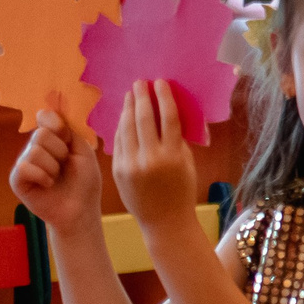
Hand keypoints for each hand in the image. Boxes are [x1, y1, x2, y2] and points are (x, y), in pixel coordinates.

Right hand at [9, 111, 103, 232]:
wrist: (81, 208)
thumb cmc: (85, 181)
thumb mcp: (83, 150)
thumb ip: (68, 130)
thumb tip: (47, 110)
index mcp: (52, 139)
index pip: (45, 117)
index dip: (56, 124)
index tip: (67, 137)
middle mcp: (35, 148)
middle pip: (41, 133)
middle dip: (60, 150)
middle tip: (65, 164)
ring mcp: (24, 163)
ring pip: (34, 151)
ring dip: (53, 166)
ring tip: (57, 177)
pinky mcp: (17, 179)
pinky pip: (24, 167)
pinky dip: (42, 176)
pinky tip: (48, 185)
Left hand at [112, 80, 199, 229]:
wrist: (164, 221)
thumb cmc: (182, 190)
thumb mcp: (186, 163)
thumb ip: (176, 139)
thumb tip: (167, 114)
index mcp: (173, 155)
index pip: (168, 118)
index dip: (164, 98)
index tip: (160, 83)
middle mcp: (150, 158)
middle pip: (144, 119)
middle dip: (142, 98)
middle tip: (140, 82)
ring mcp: (130, 164)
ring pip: (127, 128)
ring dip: (128, 108)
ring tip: (130, 95)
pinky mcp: (117, 170)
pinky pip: (118, 142)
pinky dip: (121, 126)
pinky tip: (123, 116)